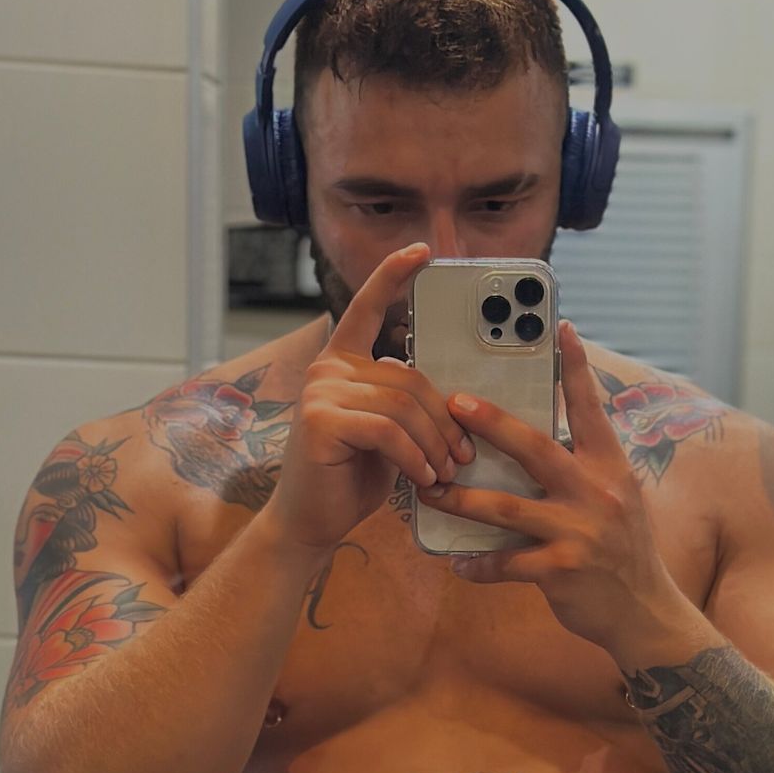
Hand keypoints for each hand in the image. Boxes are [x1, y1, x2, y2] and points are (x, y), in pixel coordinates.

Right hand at [262, 242, 475, 556]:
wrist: (310, 521)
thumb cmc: (352, 477)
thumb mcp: (387, 432)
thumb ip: (407, 404)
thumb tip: (459, 399)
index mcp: (342, 363)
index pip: (368, 308)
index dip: (394, 275)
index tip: (421, 251)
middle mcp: (327, 369)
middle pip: (410, 378)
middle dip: (445, 420)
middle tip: (463, 455)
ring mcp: (320, 393)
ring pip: (404, 406)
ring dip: (435, 444)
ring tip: (445, 472)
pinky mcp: (321, 422)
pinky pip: (389, 431)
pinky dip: (414, 458)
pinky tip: (423, 479)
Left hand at [415, 319, 679, 650]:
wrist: (645, 614)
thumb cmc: (622, 550)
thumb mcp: (615, 498)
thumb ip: (582, 468)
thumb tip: (535, 437)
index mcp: (609, 467)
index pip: (589, 409)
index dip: (575, 368)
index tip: (561, 327)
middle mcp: (597, 493)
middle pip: (535, 447)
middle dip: (491, 423)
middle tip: (453, 403)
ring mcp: (579, 532)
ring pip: (505, 507)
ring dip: (461, 500)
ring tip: (429, 491)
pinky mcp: (561, 572)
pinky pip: (506, 563)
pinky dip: (478, 564)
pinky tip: (456, 562)